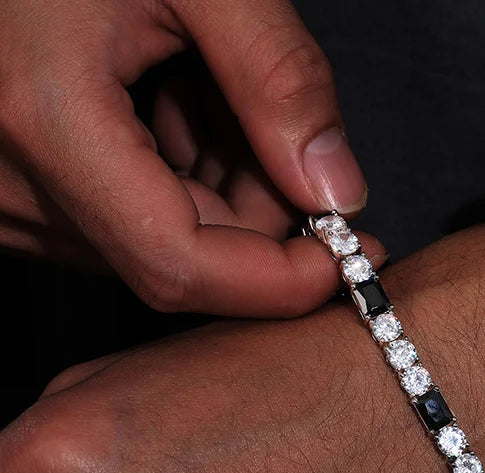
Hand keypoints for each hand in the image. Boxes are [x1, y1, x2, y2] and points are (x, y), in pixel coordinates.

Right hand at [0, 0, 368, 314]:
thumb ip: (277, 77)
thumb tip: (337, 190)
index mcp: (47, 122)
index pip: (180, 266)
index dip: (278, 280)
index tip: (347, 251)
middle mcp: (14, 181)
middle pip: (183, 257)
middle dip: (259, 208)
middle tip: (286, 129)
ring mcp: (8, 195)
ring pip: (160, 243)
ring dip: (221, 186)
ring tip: (215, 91)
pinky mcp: (18, 192)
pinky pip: (125, 221)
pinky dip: (181, 179)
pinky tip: (180, 106)